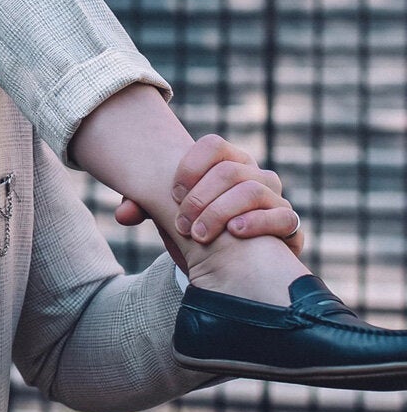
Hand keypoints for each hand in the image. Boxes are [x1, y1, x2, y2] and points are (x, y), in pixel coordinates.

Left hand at [115, 133, 304, 271]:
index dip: (190, 166)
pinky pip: (283, 216)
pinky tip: (234, 233)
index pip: (214, 145)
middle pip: (230, 169)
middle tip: (181, 224)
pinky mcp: (288, 227)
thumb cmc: (199, 231)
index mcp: (228, 162)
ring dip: (221, 212)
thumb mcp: (171, 217)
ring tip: (200, 234)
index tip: (172, 193)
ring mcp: (275, 199)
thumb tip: (123, 214)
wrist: (233, 266)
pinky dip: (257, 223)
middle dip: (200, 198)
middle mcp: (255, 175)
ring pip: (253, 190)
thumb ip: (147, 208)